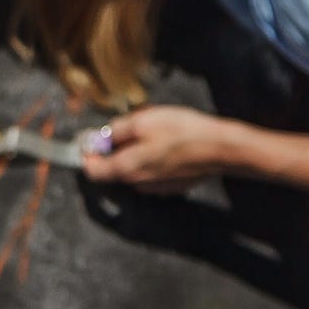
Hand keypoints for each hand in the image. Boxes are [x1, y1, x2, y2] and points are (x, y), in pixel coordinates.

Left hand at [78, 105, 234, 192]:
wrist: (221, 148)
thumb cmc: (183, 132)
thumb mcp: (143, 121)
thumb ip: (115, 131)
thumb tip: (99, 137)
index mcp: (126, 169)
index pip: (92, 170)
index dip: (87, 153)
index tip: (91, 139)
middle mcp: (138, 183)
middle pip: (113, 170)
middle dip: (113, 149)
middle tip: (126, 128)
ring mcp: (155, 188)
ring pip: (133, 170)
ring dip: (134, 153)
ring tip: (150, 132)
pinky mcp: (171, 186)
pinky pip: (151, 173)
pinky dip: (151, 159)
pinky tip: (166, 143)